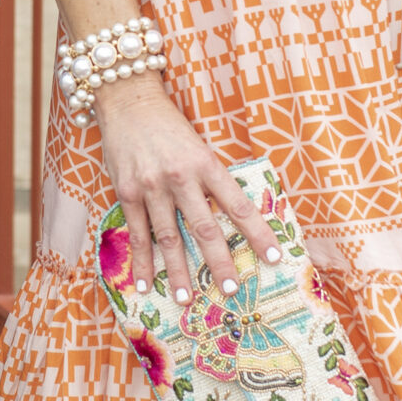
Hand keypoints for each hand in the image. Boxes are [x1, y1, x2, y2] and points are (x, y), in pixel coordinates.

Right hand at [93, 77, 283, 293]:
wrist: (128, 100)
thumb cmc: (170, 125)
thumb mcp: (199, 146)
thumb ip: (211, 180)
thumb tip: (231, 217)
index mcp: (206, 164)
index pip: (238, 206)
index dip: (258, 233)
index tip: (274, 257)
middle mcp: (180, 177)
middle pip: (205, 228)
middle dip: (219, 263)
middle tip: (231, 290)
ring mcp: (152, 187)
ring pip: (169, 237)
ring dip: (178, 272)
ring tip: (187, 299)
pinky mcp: (127, 192)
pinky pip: (137, 233)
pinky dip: (141, 261)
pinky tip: (144, 283)